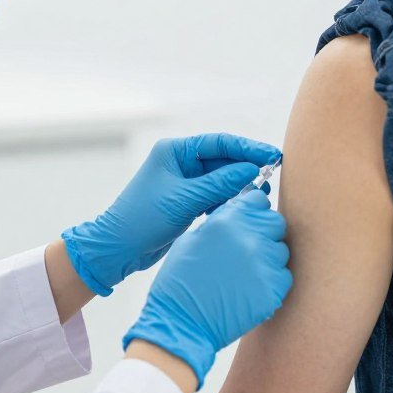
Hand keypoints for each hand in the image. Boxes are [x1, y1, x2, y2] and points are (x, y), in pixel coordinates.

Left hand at [61, 134, 280, 295]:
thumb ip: (219, 184)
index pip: (219, 143)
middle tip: (274, 175)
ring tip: (262, 194)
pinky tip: (242, 206)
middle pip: (223, 159)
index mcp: (175, 151)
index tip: (272, 156)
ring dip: (240, 185)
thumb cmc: (143, 219)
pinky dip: (229, 200)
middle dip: (247, 167)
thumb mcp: (184, 200)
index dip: (248, 148)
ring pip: (221, 178)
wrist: (118, 249)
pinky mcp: (186, 201)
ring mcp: (184, 182)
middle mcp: (180, 162)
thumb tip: (252, 170)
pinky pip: (215, 195)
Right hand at [122, 189, 292, 388]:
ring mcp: (264, 266)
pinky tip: (250, 287)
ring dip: (268, 257)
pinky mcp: (273, 291)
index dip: (253, 210)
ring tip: (244, 272)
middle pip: (276, 222)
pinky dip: (271, 280)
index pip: (258, 200)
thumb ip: (222, 220)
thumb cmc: (180, 281)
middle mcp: (250, 239)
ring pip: (281, 250)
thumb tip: (240, 210)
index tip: (249, 219)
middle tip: (249, 247)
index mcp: (228, 222)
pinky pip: (283, 276)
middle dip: (265, 231)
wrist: (182, 323)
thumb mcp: (192, 239)